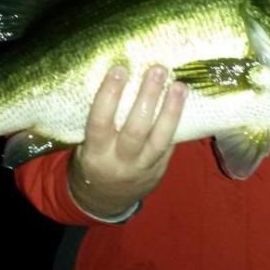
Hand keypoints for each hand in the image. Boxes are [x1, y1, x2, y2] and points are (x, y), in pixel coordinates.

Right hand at [69, 65, 187, 217]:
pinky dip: (176, 123)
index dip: (109, 95)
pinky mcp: (159, 171)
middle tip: (157, 70)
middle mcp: (119, 162)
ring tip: (179, 85)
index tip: (120, 69)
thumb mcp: (86, 145)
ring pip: (160, 139)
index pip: (100, 122)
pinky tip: (182, 102)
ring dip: (171, 110)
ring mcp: (142, 169)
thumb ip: (101, 121)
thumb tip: (119, 79)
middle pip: (136, 129)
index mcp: (95, 154)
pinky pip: (170, 146)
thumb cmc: (93, 160)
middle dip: (148, 97)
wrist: (104, 200)